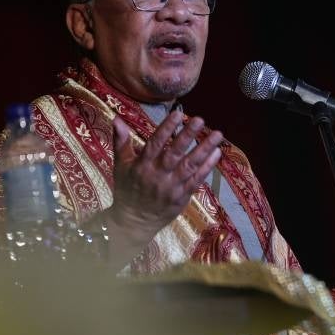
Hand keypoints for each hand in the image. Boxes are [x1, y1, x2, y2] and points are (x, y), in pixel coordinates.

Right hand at [105, 111, 222, 259]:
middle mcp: (158, 175)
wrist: (134, 221)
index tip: (178, 113)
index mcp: (142, 165)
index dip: (166, 129)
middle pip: (174, 153)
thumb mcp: (120, 165)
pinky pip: (196, 180)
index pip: (155, 143)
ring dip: (204, 149)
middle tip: (200, 120)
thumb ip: (121, 141)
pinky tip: (217, 153)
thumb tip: (117, 118)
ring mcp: (171, 186)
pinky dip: (207, 167)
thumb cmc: (127, 189)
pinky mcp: (182, 196)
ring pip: (190, 166)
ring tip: (217, 135)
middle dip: (187, 136)